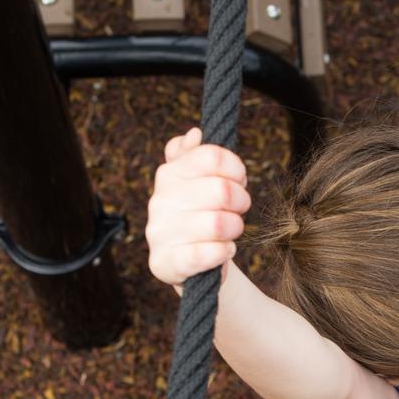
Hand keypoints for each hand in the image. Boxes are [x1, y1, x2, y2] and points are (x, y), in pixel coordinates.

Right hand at [146, 127, 251, 289]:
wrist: (190, 264)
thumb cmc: (201, 215)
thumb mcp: (198, 181)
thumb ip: (194, 154)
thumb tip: (194, 134)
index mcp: (168, 174)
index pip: (211, 156)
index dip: (236, 169)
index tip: (239, 180)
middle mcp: (158, 201)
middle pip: (221, 189)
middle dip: (240, 201)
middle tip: (239, 210)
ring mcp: (159, 233)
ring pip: (218, 223)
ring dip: (235, 228)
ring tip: (230, 231)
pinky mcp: (164, 263)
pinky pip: (207, 253)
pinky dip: (224, 252)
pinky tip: (223, 250)